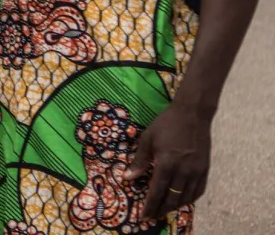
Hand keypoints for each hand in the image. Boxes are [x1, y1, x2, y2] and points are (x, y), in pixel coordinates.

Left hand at [126, 101, 211, 221]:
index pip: (157, 192)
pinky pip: (198, 191)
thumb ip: (139, 161)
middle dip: (161, 210)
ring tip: (164, 210)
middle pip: (172, 199)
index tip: (143, 215)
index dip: (150, 205)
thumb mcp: (147, 140)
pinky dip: (189, 199)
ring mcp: (196, 172)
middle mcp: (183, 172)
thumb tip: (127, 178)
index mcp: (166, 164)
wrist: (192, 115)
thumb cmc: (166, 125)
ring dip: (174, 207)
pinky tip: (182, 200)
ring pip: (186, 198)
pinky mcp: (205, 170)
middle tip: (152, 216)